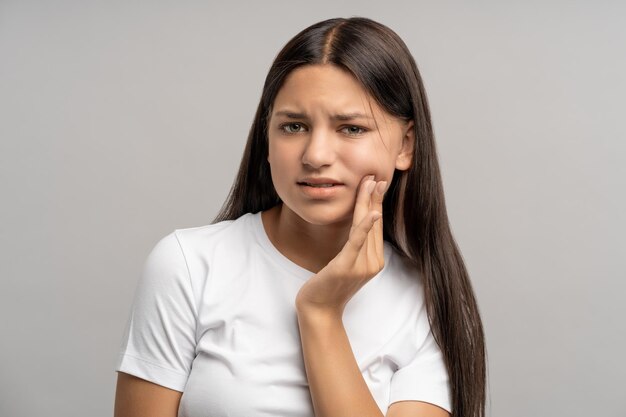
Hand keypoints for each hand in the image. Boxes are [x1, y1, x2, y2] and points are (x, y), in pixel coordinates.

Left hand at [294, 175, 387, 316]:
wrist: (318, 310)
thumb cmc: (329, 285)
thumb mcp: (346, 262)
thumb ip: (355, 246)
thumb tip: (359, 225)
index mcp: (375, 260)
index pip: (376, 226)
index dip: (376, 202)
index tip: (376, 182)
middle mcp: (373, 263)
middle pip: (373, 223)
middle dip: (374, 197)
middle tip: (376, 175)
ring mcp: (362, 266)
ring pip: (365, 227)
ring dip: (368, 203)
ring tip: (371, 183)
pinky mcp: (347, 267)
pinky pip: (357, 242)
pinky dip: (365, 226)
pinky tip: (372, 212)